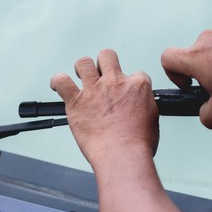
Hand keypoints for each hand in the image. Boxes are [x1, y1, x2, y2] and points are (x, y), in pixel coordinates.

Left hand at [50, 49, 158, 163]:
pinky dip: (58, 82)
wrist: (122, 155)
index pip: (136, 73)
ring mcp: (94, 90)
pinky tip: (59, 85)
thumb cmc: (137, 143)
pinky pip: (61, 82)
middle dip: (106, 63)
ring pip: (84, 63)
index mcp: (137, 86)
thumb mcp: (153, 118)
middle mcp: (115, 82)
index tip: (127, 91)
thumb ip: (144, 103)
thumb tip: (140, 103)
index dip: (131, 82)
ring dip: (83, 68)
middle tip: (104, 75)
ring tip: (83, 76)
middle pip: (108, 57)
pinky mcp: (76, 102)